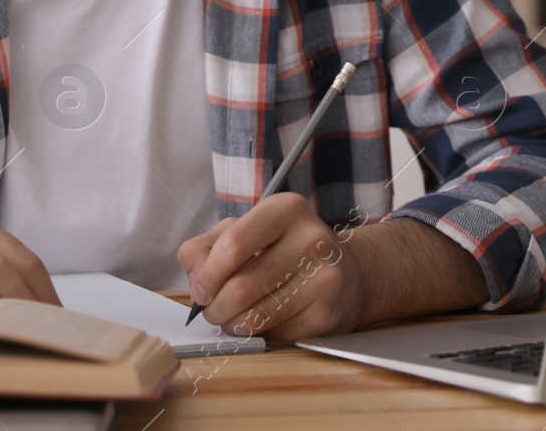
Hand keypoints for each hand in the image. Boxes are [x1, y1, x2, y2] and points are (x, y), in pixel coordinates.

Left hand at [176, 192, 367, 340]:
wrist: (350, 275)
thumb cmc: (285, 250)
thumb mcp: (245, 231)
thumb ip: (207, 246)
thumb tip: (195, 279)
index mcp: (286, 210)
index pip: (233, 244)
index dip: (207, 274)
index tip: (200, 289)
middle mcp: (311, 240)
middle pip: (240, 287)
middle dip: (214, 307)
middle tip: (212, 310)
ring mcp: (322, 279)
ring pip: (253, 317)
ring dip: (231, 324)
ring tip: (233, 317)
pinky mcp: (325, 316)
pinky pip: (273, 335)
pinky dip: (257, 334)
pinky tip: (263, 321)